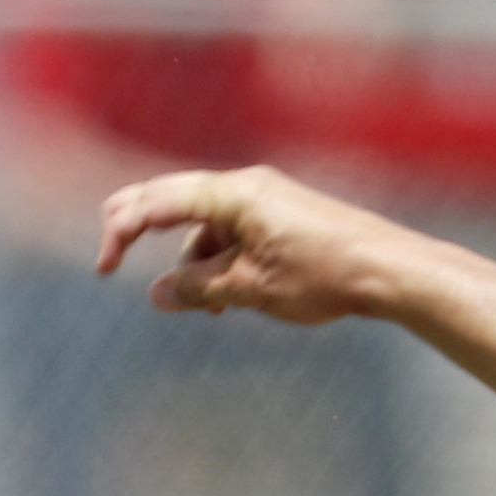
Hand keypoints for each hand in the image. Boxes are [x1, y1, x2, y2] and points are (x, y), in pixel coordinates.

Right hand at [95, 165, 399, 324]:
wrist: (391, 270)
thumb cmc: (324, 276)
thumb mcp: (252, 290)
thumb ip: (199, 289)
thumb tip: (156, 295)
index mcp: (233, 194)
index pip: (157, 202)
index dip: (121, 230)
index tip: (104, 266)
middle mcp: (247, 186)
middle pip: (173, 199)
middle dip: (139, 227)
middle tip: (109, 254)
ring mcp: (268, 199)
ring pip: (208, 226)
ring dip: (194, 264)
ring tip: (206, 309)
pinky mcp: (285, 217)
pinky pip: (236, 234)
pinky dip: (222, 262)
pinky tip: (230, 300)